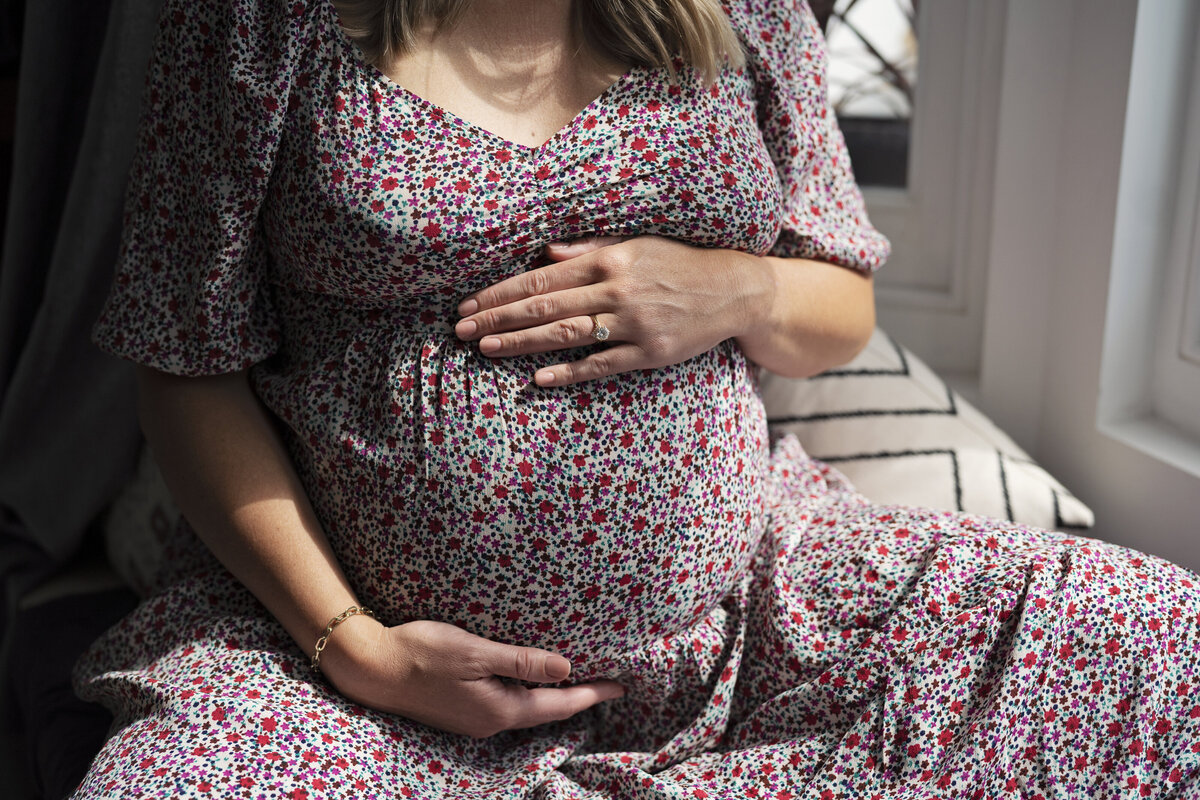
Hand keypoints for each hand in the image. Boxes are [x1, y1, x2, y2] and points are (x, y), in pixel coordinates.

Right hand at [318, 616, 625, 737]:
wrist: (372, 668)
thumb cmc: (422, 652)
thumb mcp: (477, 651)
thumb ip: (522, 662)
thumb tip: (567, 669)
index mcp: (500, 710)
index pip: (559, 704)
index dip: (592, 694)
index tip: (620, 685)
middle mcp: (490, 722)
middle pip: (546, 711)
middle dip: (578, 697)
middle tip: (607, 682)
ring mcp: (474, 719)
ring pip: (526, 709)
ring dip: (554, 696)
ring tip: (578, 680)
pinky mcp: (460, 710)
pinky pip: (507, 704)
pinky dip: (528, 693)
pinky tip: (531, 681)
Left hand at [453, 236, 773, 385]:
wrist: (732, 290)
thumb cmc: (678, 264)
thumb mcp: (636, 245)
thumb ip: (590, 250)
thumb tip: (545, 252)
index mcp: (609, 260)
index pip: (542, 277)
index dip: (502, 292)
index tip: (470, 302)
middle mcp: (617, 290)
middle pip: (545, 306)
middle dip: (498, 318)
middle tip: (461, 329)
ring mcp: (633, 324)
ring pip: (566, 335)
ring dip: (521, 343)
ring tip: (484, 349)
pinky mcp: (649, 353)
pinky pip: (602, 365)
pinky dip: (570, 372)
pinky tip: (539, 378)